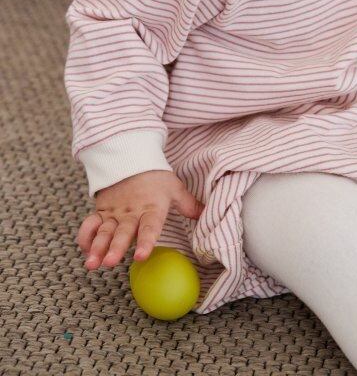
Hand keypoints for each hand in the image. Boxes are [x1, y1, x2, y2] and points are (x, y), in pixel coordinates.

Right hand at [76, 170, 204, 270]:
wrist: (131, 158)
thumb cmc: (156, 177)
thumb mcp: (174, 188)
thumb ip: (188, 204)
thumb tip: (206, 215)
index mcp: (151, 208)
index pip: (149, 227)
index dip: (146, 241)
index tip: (142, 256)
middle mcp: (131, 213)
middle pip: (122, 232)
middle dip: (115, 248)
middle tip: (110, 262)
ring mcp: (114, 213)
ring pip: (104, 231)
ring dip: (97, 247)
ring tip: (92, 264)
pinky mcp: (102, 211)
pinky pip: (90, 224)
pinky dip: (86, 236)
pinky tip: (85, 250)